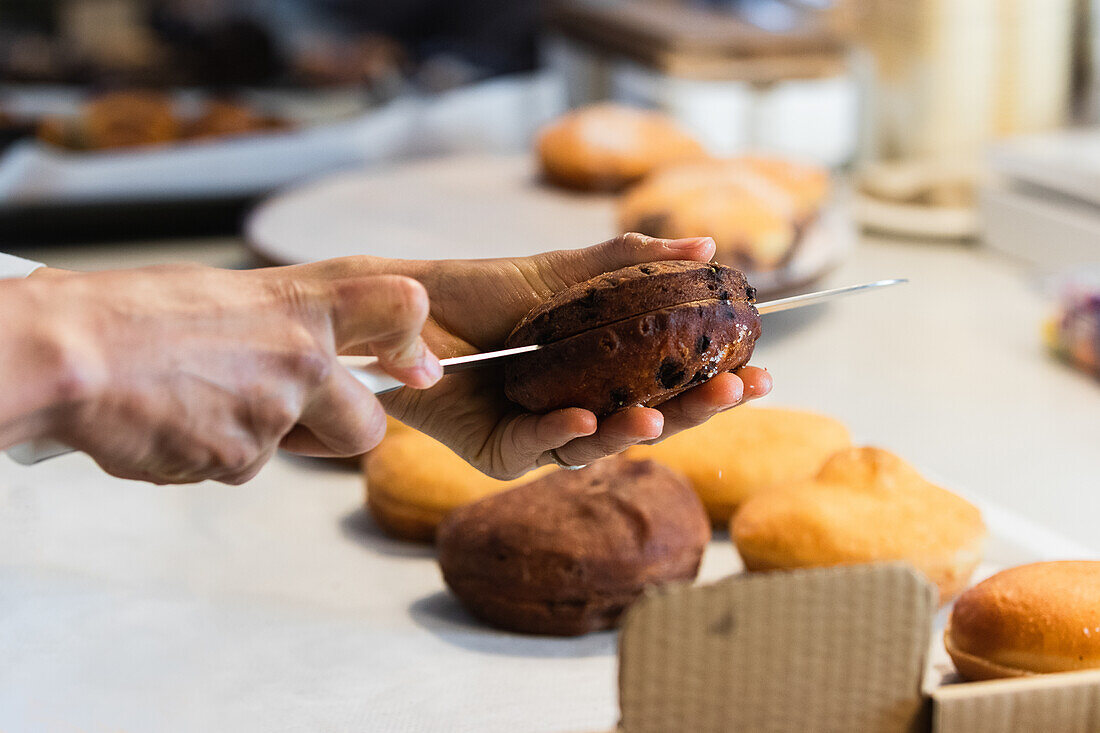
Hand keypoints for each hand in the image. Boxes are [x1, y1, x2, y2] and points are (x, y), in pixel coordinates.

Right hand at [13, 264, 440, 483]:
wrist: (67, 356)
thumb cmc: (132, 313)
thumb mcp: (225, 294)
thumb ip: (282, 320)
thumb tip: (312, 341)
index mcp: (302, 308)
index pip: (402, 311)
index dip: (412, 346)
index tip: (412, 368)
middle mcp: (303, 362)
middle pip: (366, 427)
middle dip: (335, 431)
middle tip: (284, 409)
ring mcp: (273, 416)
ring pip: (288, 451)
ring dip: (254, 438)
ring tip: (193, 398)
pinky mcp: (237, 460)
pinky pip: (235, 469)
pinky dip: (207, 454)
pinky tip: (169, 421)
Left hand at [299, 233, 770, 477]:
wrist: (405, 308)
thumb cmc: (479, 292)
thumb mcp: (561, 272)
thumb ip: (627, 262)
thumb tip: (706, 243)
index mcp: (599, 375)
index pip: (667, 386)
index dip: (713, 382)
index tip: (760, 369)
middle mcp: (578, 410)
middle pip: (647, 422)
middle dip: (694, 412)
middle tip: (736, 390)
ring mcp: (540, 438)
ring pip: (598, 445)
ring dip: (633, 432)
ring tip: (662, 416)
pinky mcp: (498, 455)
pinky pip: (537, 449)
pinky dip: (562, 433)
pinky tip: (584, 417)